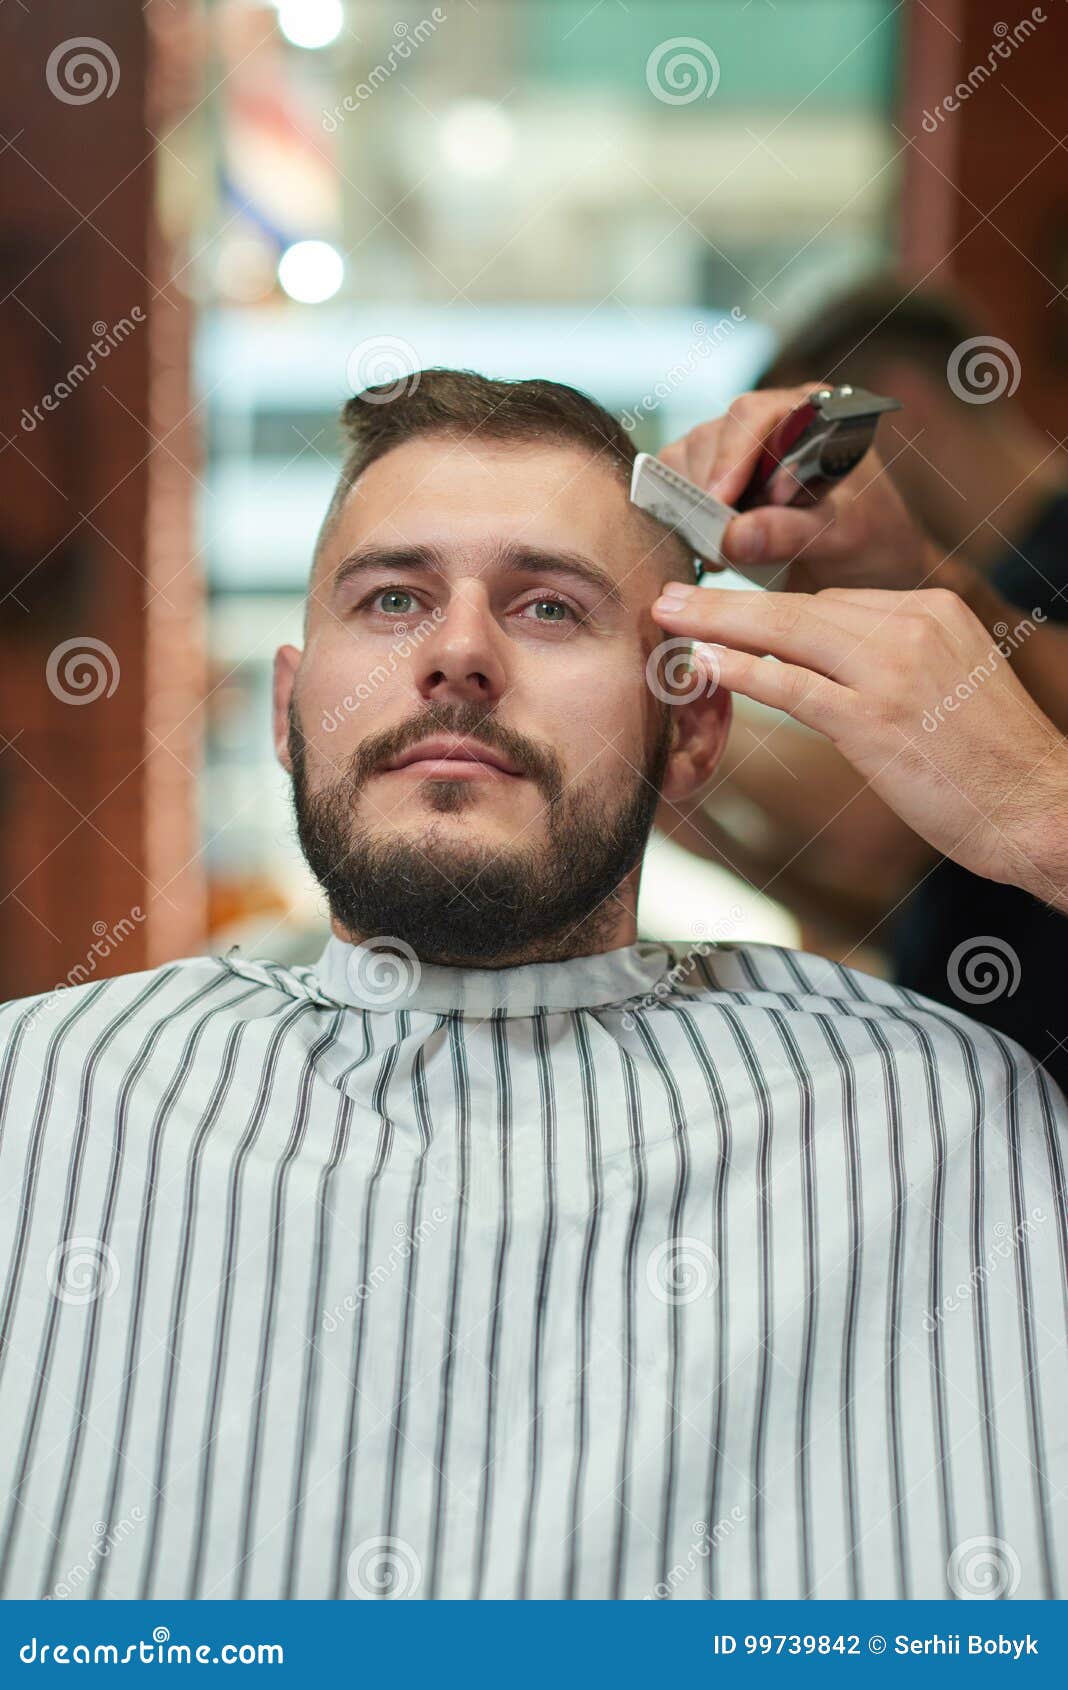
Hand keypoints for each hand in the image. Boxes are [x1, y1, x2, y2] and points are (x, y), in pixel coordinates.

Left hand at [651, 580, 1067, 910]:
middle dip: (726, 602)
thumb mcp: (948, 683)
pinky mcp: (878, 718)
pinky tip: (705, 663)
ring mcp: (894, 670)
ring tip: (668, 620)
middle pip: (801, 606)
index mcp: (932, 609)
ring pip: (789, 634)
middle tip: (670, 595)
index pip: (831, 600)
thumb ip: (890, 662)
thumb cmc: (993, 762)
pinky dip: (744, 670)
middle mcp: (913, 625)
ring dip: (718, 625)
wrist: (1042, 806)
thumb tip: (821, 663)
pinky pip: (795, 684)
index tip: (722, 603)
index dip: (767, 605)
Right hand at [659, 385, 940, 591]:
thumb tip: (731, 537)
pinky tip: (704, 542)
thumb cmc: (871, 541)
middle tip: (714, 541)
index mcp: (810, 413)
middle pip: (711, 436)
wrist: (869, 565)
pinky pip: (677, 482)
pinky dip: (680, 513)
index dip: (729, 457)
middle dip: (705, 488)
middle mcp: (770, 421)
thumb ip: (792, 532)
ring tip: (714, 547)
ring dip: (689, 504)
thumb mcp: (843, 537)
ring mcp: (738, 448)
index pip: (753, 415)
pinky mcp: (715, 477)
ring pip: (686, 457)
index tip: (719, 503)